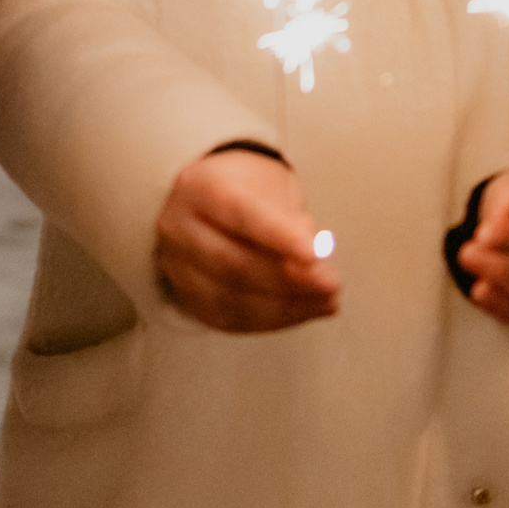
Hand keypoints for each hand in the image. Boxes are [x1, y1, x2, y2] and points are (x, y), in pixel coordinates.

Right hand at [154, 149, 341, 332]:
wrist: (206, 204)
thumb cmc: (246, 190)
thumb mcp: (270, 187)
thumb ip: (290, 221)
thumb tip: (315, 265)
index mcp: (199, 188)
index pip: (239, 214)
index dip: (278, 236)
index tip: (315, 254)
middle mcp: (178, 228)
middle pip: (234, 263)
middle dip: (289, 281)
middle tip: (331, 285)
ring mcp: (177, 267)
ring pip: (230, 299)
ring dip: (286, 307)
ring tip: (326, 302)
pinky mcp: (186, 298)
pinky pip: (230, 319)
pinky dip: (272, 320)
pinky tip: (303, 311)